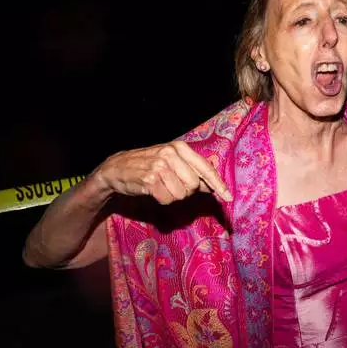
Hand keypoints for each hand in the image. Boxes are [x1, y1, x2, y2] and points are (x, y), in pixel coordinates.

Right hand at [94, 141, 232, 204]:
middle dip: (186, 191)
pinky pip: (167, 199)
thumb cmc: (148, 165)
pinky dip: (162, 199)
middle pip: (194, 185)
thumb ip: (192, 172)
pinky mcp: (150, 179)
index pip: (205, 168)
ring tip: (160, 186)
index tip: (228, 198)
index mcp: (180, 147)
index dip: (218, 184)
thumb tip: (213, 187)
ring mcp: (160, 166)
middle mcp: (171, 154)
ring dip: (172, 196)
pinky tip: (153, 191)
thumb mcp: (171, 162)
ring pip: (181, 195)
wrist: (118, 168)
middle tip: (172, 184)